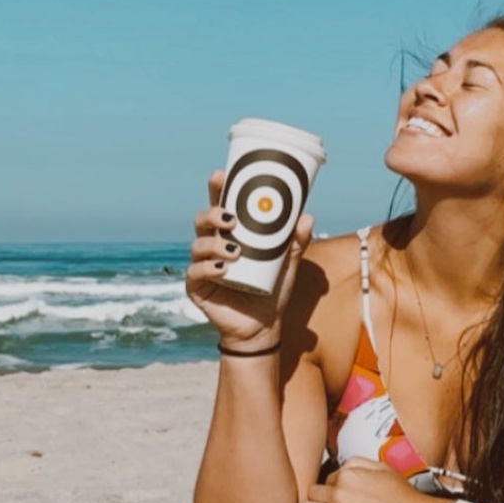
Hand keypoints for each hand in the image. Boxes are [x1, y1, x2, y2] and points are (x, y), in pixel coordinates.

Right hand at [185, 171, 313, 348]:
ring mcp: (202, 266)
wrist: (262, 328)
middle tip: (231, 218)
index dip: (218, 190)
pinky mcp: (197, 287)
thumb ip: (295, 242)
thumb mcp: (287, 264)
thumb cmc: (271, 291)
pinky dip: (208, 268)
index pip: (221, 207)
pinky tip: (223, 268)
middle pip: (203, 220)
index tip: (221, 174)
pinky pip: (196, 272)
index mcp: (231, 236)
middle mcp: (213, 247)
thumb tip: (307, 216)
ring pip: (198, 244)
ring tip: (235, 251)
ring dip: (215, 243)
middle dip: (213, 213)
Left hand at [299, 458, 442, 502]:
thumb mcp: (385, 469)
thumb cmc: (407, 499)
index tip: (343, 495)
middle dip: (320, 499)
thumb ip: (359, 463)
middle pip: (312, 493)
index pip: (327, 477)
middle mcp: (340, 493)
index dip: (335, 487)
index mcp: (349, 474)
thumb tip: (342, 467)